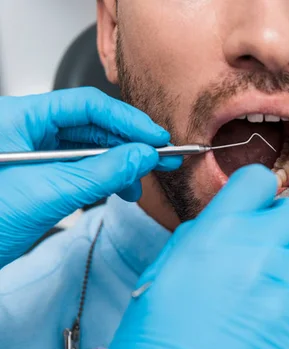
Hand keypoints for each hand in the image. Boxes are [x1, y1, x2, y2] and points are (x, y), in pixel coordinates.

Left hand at [0, 88, 180, 266]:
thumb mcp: (50, 193)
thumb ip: (102, 173)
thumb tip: (142, 157)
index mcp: (18, 118)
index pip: (86, 105)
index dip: (126, 120)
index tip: (155, 138)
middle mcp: (26, 129)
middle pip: (90, 125)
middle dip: (128, 144)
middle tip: (160, 157)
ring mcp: (33, 152)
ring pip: (87, 148)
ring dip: (118, 164)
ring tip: (140, 182)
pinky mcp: (39, 174)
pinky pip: (79, 167)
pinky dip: (103, 178)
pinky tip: (120, 188)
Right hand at [97, 165, 288, 348]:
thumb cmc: (157, 337)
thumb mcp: (167, 267)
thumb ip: (206, 233)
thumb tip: (232, 219)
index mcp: (216, 231)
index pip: (260, 180)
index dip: (258, 191)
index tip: (256, 204)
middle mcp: (255, 249)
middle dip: (280, 224)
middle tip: (263, 246)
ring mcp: (283, 282)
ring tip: (265, 282)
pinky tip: (271, 308)